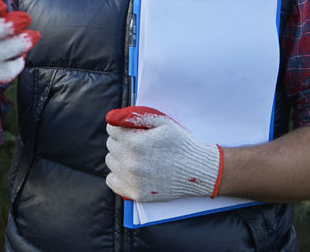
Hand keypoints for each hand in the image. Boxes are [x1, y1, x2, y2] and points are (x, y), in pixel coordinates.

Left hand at [105, 106, 222, 202]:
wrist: (198, 170)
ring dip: (120, 157)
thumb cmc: (180, 143)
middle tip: (139, 144)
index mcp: (135, 142)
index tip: (134, 131)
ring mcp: (132, 179)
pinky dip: (118, 175)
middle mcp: (130, 162)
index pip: (111, 129)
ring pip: (111, 161)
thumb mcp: (162, 122)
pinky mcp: (134, 193)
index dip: (122, 127)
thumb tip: (111, 117)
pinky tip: (132, 171)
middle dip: (122, 141)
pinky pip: (111, 180)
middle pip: (111, 144)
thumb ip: (135, 117)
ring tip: (139, 157)